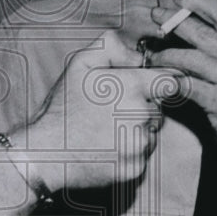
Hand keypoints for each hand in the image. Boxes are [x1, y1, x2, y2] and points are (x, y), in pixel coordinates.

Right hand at [23, 30, 181, 191]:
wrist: (46, 152)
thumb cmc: (63, 107)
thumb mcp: (79, 63)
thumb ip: (111, 47)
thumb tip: (138, 55)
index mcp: (132, 87)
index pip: (171, 82)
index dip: (160, 82)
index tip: (150, 87)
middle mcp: (141, 116)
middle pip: (160, 107)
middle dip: (143, 106)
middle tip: (113, 109)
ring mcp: (139, 145)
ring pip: (153, 132)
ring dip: (138, 128)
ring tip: (107, 128)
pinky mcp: (135, 169)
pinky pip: (144, 155)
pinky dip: (130, 150)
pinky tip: (107, 146)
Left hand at [149, 0, 216, 203]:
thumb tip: (193, 27)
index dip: (200, 2)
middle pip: (204, 33)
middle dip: (175, 22)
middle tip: (155, 16)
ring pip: (191, 57)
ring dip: (166, 54)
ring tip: (153, 55)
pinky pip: (186, 84)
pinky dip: (168, 80)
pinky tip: (158, 80)